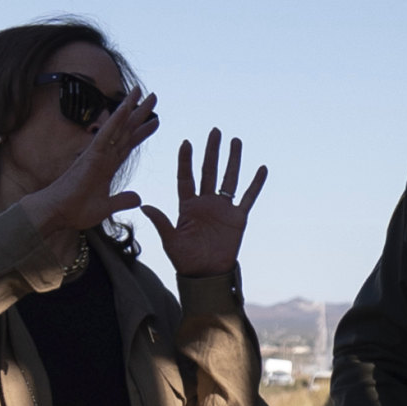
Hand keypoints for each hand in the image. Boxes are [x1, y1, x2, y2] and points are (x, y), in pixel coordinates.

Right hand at [26, 89, 157, 233]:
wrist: (57, 213)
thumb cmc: (76, 210)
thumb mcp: (107, 207)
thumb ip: (123, 200)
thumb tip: (139, 198)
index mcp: (108, 166)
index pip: (128, 144)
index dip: (141, 132)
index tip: (155, 121)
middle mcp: (104, 156)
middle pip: (126, 130)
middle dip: (140, 114)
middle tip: (153, 96)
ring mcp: (98, 154)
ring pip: (118, 127)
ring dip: (130, 109)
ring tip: (141, 92)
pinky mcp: (92, 156)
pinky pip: (106, 134)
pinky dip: (116, 121)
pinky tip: (125, 108)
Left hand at [150, 130, 267, 275]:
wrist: (206, 274)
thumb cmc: (185, 259)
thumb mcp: (170, 240)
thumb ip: (161, 222)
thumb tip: (145, 206)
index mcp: (187, 205)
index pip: (186, 177)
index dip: (186, 160)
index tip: (186, 142)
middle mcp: (206, 202)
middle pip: (209, 171)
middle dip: (211, 151)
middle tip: (215, 131)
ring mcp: (223, 209)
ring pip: (229, 179)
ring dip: (232, 160)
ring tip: (235, 141)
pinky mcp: (238, 218)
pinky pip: (248, 198)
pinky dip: (256, 184)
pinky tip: (261, 168)